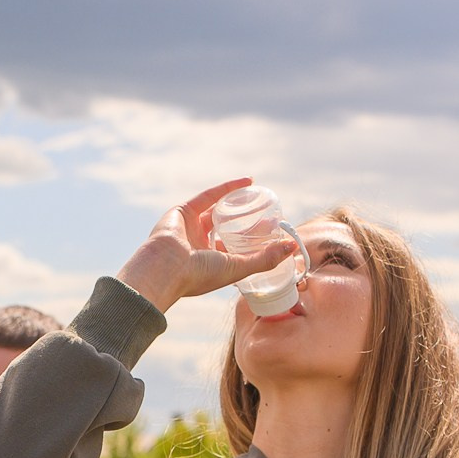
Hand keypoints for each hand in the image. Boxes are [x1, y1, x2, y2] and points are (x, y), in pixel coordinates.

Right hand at [115, 178, 297, 313]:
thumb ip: (265, 259)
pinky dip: (227, 188)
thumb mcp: (238, 268)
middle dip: (246, 221)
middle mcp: (198, 247)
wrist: (165, 268)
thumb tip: (293, 247)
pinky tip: (247, 181)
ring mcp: (189, 228)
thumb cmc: (198, 275)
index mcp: (208, 265)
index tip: (273, 235)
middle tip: (269, 214)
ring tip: (259, 196)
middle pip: (227, 229)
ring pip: (218, 212)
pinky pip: (209, 196)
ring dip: (237, 204)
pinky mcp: (183, 211)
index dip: (252, 243)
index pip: (234, 251)